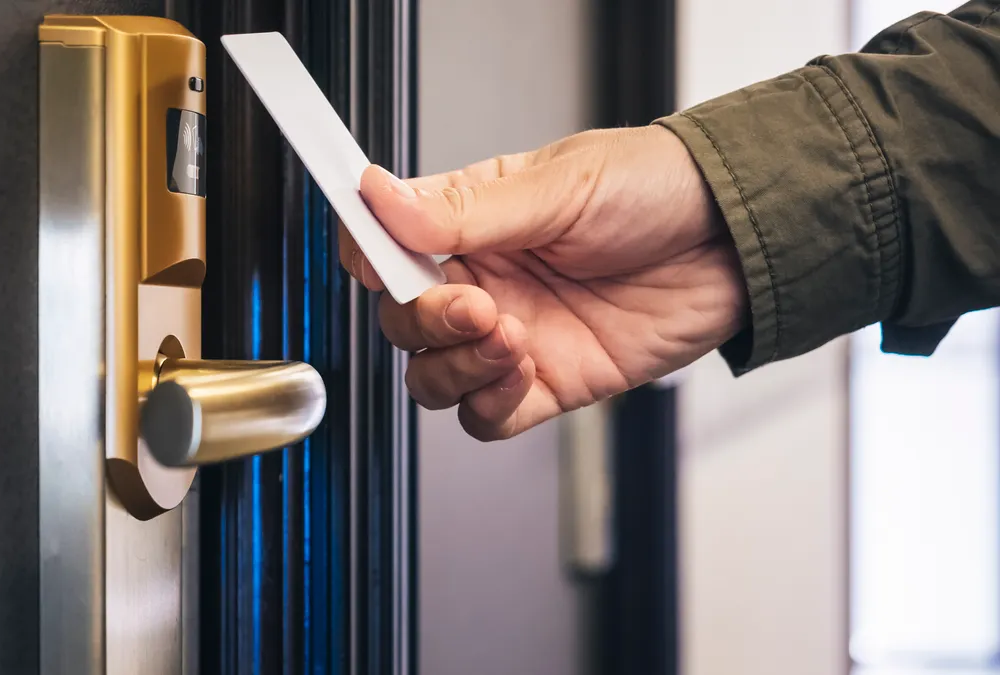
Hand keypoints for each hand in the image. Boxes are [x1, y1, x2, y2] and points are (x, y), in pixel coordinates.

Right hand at [340, 126, 747, 440]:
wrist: (737, 242)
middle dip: (425, 320)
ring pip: (432, 377)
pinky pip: (486, 418)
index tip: (373, 261)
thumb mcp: (559, 186)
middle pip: (402, 321)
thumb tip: (379, 196)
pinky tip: (525, 370)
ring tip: (510, 336)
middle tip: (476, 303)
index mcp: (471, 219)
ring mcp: (511, 336)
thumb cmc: (657, 190)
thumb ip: (464, 208)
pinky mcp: (548, 383)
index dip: (368, 255)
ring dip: (456, 366)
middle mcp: (482, 281)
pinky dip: (490, 403)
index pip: (386, 244)